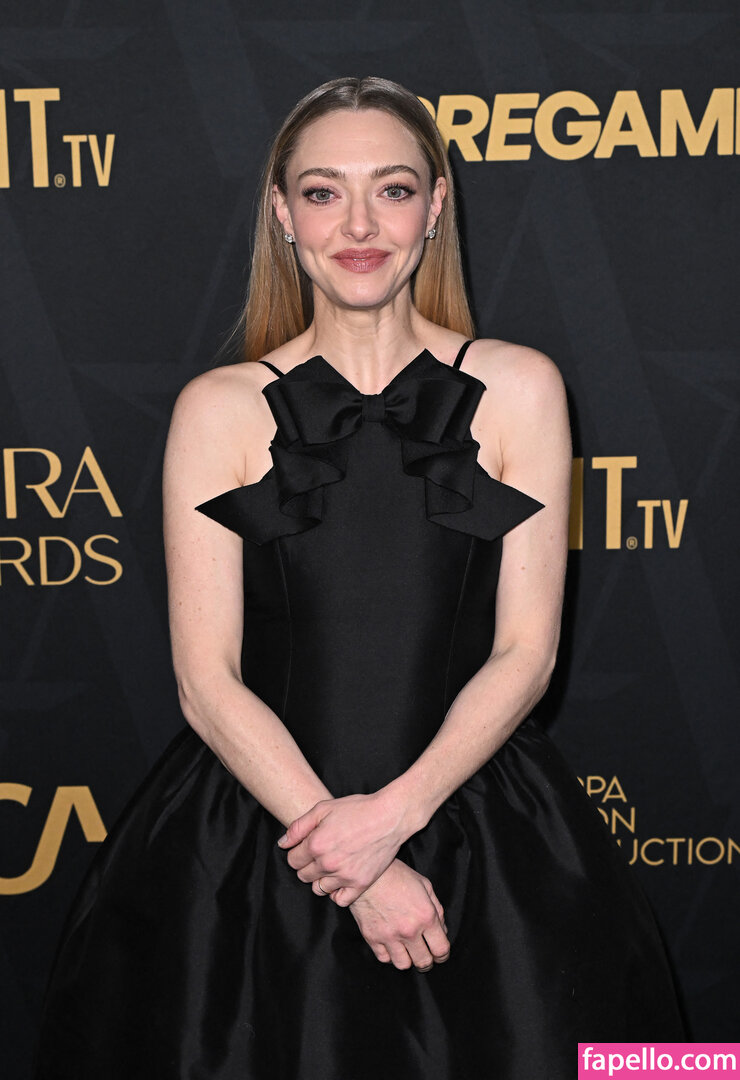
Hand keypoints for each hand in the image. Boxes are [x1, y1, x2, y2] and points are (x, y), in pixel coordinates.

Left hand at [277, 791, 411, 906]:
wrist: (389, 816)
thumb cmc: (357, 809)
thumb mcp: (323, 808)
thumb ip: (299, 826)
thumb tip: (282, 844)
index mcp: (316, 844)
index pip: (292, 860)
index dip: (298, 852)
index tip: (308, 846)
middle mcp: (328, 863)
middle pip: (304, 876)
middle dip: (308, 865)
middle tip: (321, 853)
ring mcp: (344, 876)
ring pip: (319, 889)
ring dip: (322, 878)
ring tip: (332, 865)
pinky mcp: (360, 884)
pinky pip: (340, 900)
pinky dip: (337, 892)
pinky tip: (341, 879)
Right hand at [348, 859, 449, 971]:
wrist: (367, 873)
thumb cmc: (397, 875)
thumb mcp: (425, 885)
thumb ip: (437, 910)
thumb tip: (442, 930)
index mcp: (426, 917)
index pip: (441, 949)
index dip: (443, 955)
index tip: (440, 955)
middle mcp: (409, 930)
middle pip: (424, 962)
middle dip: (428, 961)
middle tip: (425, 955)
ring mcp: (389, 936)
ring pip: (404, 965)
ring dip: (408, 959)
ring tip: (408, 951)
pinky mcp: (372, 938)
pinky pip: (385, 958)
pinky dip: (390, 955)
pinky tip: (392, 946)